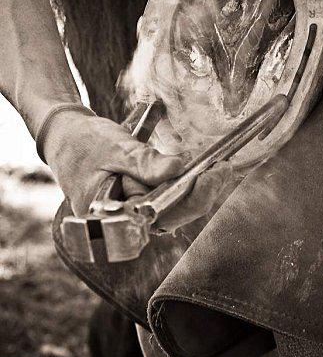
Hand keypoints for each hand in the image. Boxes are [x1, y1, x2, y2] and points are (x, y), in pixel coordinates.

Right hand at [41, 109, 231, 227]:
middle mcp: (124, 220)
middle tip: (223, 169)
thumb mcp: (114, 148)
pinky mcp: (140, 198)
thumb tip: (179, 168)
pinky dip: (185, 182)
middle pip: (171, 215)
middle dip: (201, 193)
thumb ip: (144, 162)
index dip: (190, 199)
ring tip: (219, 167)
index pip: (158, 216)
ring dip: (197, 188)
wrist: (65, 136)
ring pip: (173, 207)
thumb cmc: (83, 143)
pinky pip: (167, 196)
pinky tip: (205, 169)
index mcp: (110, 216)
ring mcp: (133, 211)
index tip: (211, 176)